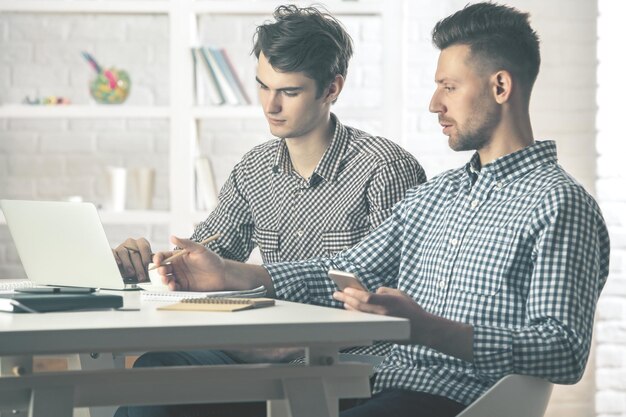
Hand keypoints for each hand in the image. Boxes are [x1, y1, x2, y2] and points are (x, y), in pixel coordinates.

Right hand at [113, 237, 152, 281]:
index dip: (146, 259)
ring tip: (131, 273)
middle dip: (139, 266)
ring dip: (128, 265)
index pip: (144, 247)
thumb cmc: (138, 265)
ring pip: (124, 253)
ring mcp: (121, 247)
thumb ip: (151, 263)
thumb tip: (157, 267)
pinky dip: (116, 259)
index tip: (148, 268)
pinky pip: (113, 253)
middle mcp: (131, 243)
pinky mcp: (113, 252)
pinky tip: (119, 264)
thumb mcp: (146, 263)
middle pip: (134, 253)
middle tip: (141, 276)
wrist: (126, 268)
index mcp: (141, 243)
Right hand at [154, 235, 226, 291]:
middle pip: (163, 268)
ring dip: (164, 279)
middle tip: (163, 271)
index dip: (158, 258)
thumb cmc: (212, 259)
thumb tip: (172, 237)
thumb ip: (186, 243)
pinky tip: (173, 285)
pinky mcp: (185, 286)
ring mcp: (180, 277)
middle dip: (160, 270)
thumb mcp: (199, 249)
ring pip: (167, 278)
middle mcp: (178, 267)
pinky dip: (172, 287)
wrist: (222, 273)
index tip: (157, 261)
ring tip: (167, 279)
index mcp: (178, 256)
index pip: (164, 256)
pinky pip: (175, 287)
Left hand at [333, 286, 473, 360]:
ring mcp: (381, 324)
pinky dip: (357, 316)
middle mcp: (382, 314)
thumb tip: (373, 291)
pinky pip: (364, 322)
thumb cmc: (412, 310)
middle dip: (345, 299)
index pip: (366, 297)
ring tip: (342, 302)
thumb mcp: (400, 294)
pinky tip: (352, 312)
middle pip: (359, 306)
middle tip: (336, 294)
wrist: (422, 329)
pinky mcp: (381, 331)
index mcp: (388, 302)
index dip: (353, 293)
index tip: (344, 289)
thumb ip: (385, 291)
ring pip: (359, 315)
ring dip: (349, 308)